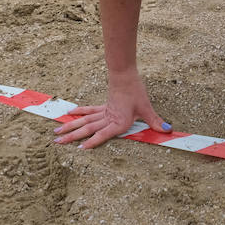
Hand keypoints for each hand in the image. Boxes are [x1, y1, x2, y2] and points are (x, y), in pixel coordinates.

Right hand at [53, 75, 168, 148]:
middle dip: (72, 136)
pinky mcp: (103, 106)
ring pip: (84, 121)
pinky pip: (89, 111)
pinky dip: (79, 113)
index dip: (92, 142)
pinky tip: (70, 114)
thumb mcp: (147, 108)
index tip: (79, 149)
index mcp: (118, 122)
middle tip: (56, 141)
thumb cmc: (136, 92)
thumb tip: (168, 131)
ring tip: (56, 132)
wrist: (126, 75)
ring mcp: (103, 112)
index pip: (102, 134)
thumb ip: (155, 122)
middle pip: (87, 129)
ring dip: (70, 126)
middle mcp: (107, 118)